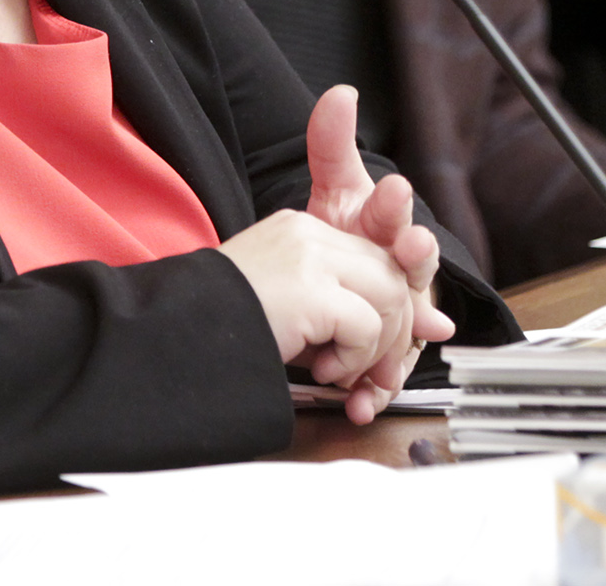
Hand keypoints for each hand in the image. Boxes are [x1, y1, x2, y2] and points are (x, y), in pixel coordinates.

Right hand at [218, 208, 427, 411]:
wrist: (176, 333)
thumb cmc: (225, 328)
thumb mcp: (289, 306)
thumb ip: (343, 307)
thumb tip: (429, 325)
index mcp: (300, 231)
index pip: (374, 258)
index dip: (390, 308)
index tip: (383, 351)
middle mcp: (308, 234)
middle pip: (391, 273)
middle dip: (395, 331)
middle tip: (373, 374)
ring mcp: (310, 256)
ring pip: (390, 295)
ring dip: (377, 348)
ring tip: (340, 372)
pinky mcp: (310, 288)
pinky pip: (367, 324)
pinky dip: (356, 359)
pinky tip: (324, 371)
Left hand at [300, 86, 454, 419]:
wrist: (340, 279)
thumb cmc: (352, 230)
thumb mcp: (337, 188)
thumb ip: (332, 143)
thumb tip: (341, 93)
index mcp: (388, 229)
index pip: (397, 211)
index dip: (395, 203)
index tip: (390, 191)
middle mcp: (401, 269)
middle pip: (414, 264)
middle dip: (414, 255)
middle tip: (410, 246)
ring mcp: (400, 311)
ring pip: (406, 327)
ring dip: (397, 341)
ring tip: (386, 359)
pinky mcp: (389, 351)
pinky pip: (384, 374)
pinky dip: (373, 389)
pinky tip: (361, 399)